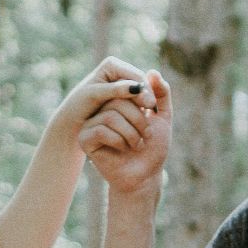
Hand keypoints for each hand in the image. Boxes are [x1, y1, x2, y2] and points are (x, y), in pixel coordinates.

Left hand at [55, 57, 154, 132]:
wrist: (73, 118)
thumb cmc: (79, 106)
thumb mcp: (95, 96)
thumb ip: (115, 90)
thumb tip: (136, 87)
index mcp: (112, 65)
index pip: (135, 75)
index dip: (144, 89)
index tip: (150, 104)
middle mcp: (119, 70)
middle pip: (140, 81)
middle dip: (147, 96)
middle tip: (154, 111)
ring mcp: (122, 82)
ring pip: (140, 91)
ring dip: (146, 102)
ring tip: (151, 116)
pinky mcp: (124, 94)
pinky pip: (137, 99)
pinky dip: (141, 107)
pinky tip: (145, 117)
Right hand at [81, 69, 170, 194]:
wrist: (145, 176)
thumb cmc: (153, 148)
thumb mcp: (162, 117)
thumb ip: (161, 94)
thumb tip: (153, 71)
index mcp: (119, 103)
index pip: (127, 88)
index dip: (141, 97)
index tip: (153, 113)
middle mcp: (104, 110)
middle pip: (117, 100)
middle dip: (138, 119)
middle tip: (145, 134)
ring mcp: (92, 124)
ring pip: (110, 116)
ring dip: (131, 132)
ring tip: (136, 144)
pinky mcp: (85, 139)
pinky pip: (100, 130)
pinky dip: (118, 141)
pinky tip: (122, 149)